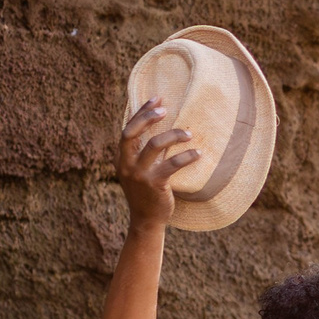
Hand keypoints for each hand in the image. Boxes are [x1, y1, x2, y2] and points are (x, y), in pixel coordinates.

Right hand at [115, 97, 199, 227]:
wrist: (146, 220)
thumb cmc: (146, 191)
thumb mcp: (138, 169)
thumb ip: (141, 151)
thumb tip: (157, 126)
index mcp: (120, 157)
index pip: (127, 128)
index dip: (141, 112)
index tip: (156, 98)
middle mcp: (126, 164)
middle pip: (132, 132)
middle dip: (148, 117)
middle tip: (165, 108)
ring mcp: (139, 174)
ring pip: (155, 145)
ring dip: (174, 136)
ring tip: (189, 134)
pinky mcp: (154, 184)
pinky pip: (173, 164)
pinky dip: (187, 156)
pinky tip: (198, 154)